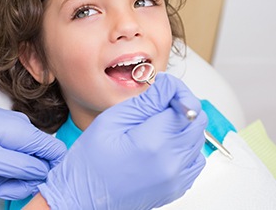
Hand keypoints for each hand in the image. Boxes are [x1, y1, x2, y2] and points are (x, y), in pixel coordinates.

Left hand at [0, 85, 65, 200]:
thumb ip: (19, 167)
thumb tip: (42, 172)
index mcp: (23, 132)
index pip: (56, 152)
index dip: (48, 174)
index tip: (30, 187)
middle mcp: (21, 129)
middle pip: (35, 164)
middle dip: (14, 182)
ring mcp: (10, 132)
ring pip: (17, 164)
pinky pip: (4, 159)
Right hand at [38, 73, 207, 209]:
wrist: (83, 197)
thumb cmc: (90, 162)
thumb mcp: (111, 120)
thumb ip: (145, 102)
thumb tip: (167, 85)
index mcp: (153, 143)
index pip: (186, 105)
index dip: (176, 91)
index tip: (163, 88)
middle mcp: (171, 163)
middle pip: (197, 121)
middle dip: (181, 106)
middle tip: (157, 104)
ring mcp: (176, 179)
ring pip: (197, 139)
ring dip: (182, 126)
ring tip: (155, 126)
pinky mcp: (176, 188)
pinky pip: (194, 160)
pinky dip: (183, 147)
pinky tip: (161, 144)